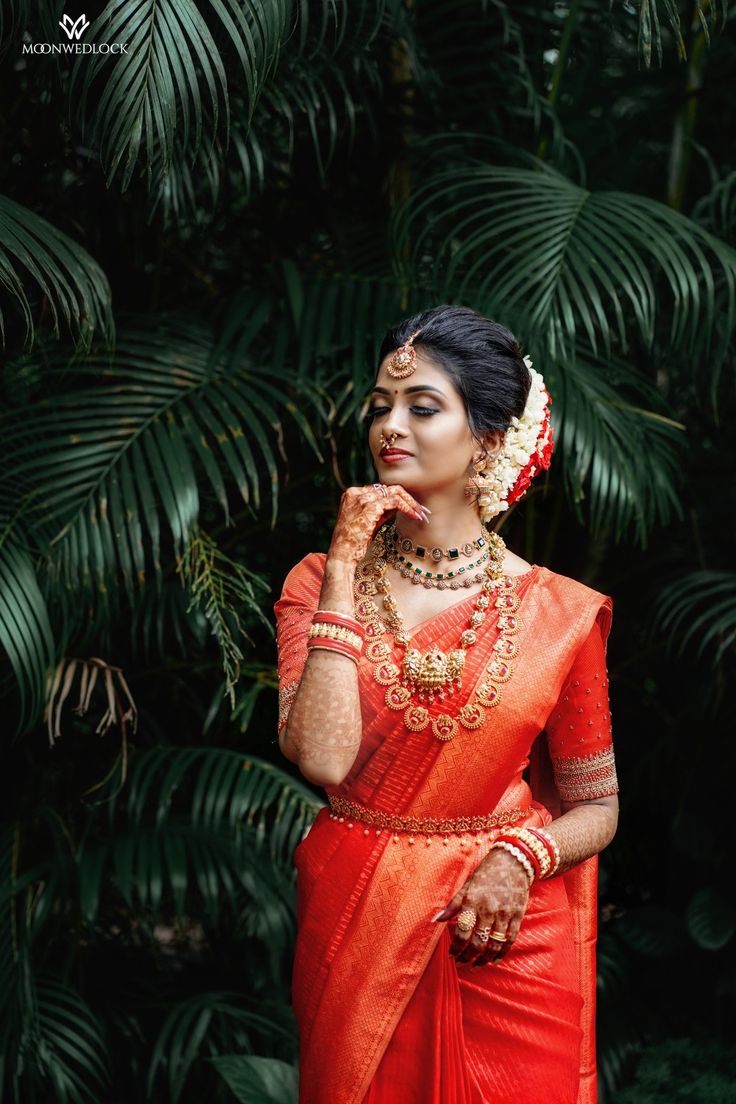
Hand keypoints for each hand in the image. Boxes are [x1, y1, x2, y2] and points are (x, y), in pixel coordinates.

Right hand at [326, 483, 430, 565]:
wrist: (342, 555)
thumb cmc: (354, 543)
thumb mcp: (368, 522)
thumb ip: (381, 510)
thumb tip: (399, 504)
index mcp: (352, 494)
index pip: (381, 490)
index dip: (399, 498)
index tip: (413, 508)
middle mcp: (356, 493)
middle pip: (389, 488)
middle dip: (408, 499)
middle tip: (422, 511)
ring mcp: (362, 498)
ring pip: (394, 492)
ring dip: (411, 503)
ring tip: (422, 514)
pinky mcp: (369, 507)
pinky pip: (395, 501)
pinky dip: (407, 507)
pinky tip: (415, 516)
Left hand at [434, 848, 530, 966]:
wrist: (513, 861)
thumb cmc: (486, 872)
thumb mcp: (466, 885)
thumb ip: (452, 905)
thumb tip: (436, 920)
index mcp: (473, 901)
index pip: (462, 932)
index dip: (456, 947)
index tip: (452, 954)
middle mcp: (489, 909)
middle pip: (477, 942)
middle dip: (468, 956)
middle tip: (462, 963)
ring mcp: (504, 914)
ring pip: (493, 945)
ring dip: (484, 959)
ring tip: (475, 965)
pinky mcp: (517, 916)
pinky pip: (510, 941)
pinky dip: (501, 953)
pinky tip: (494, 960)